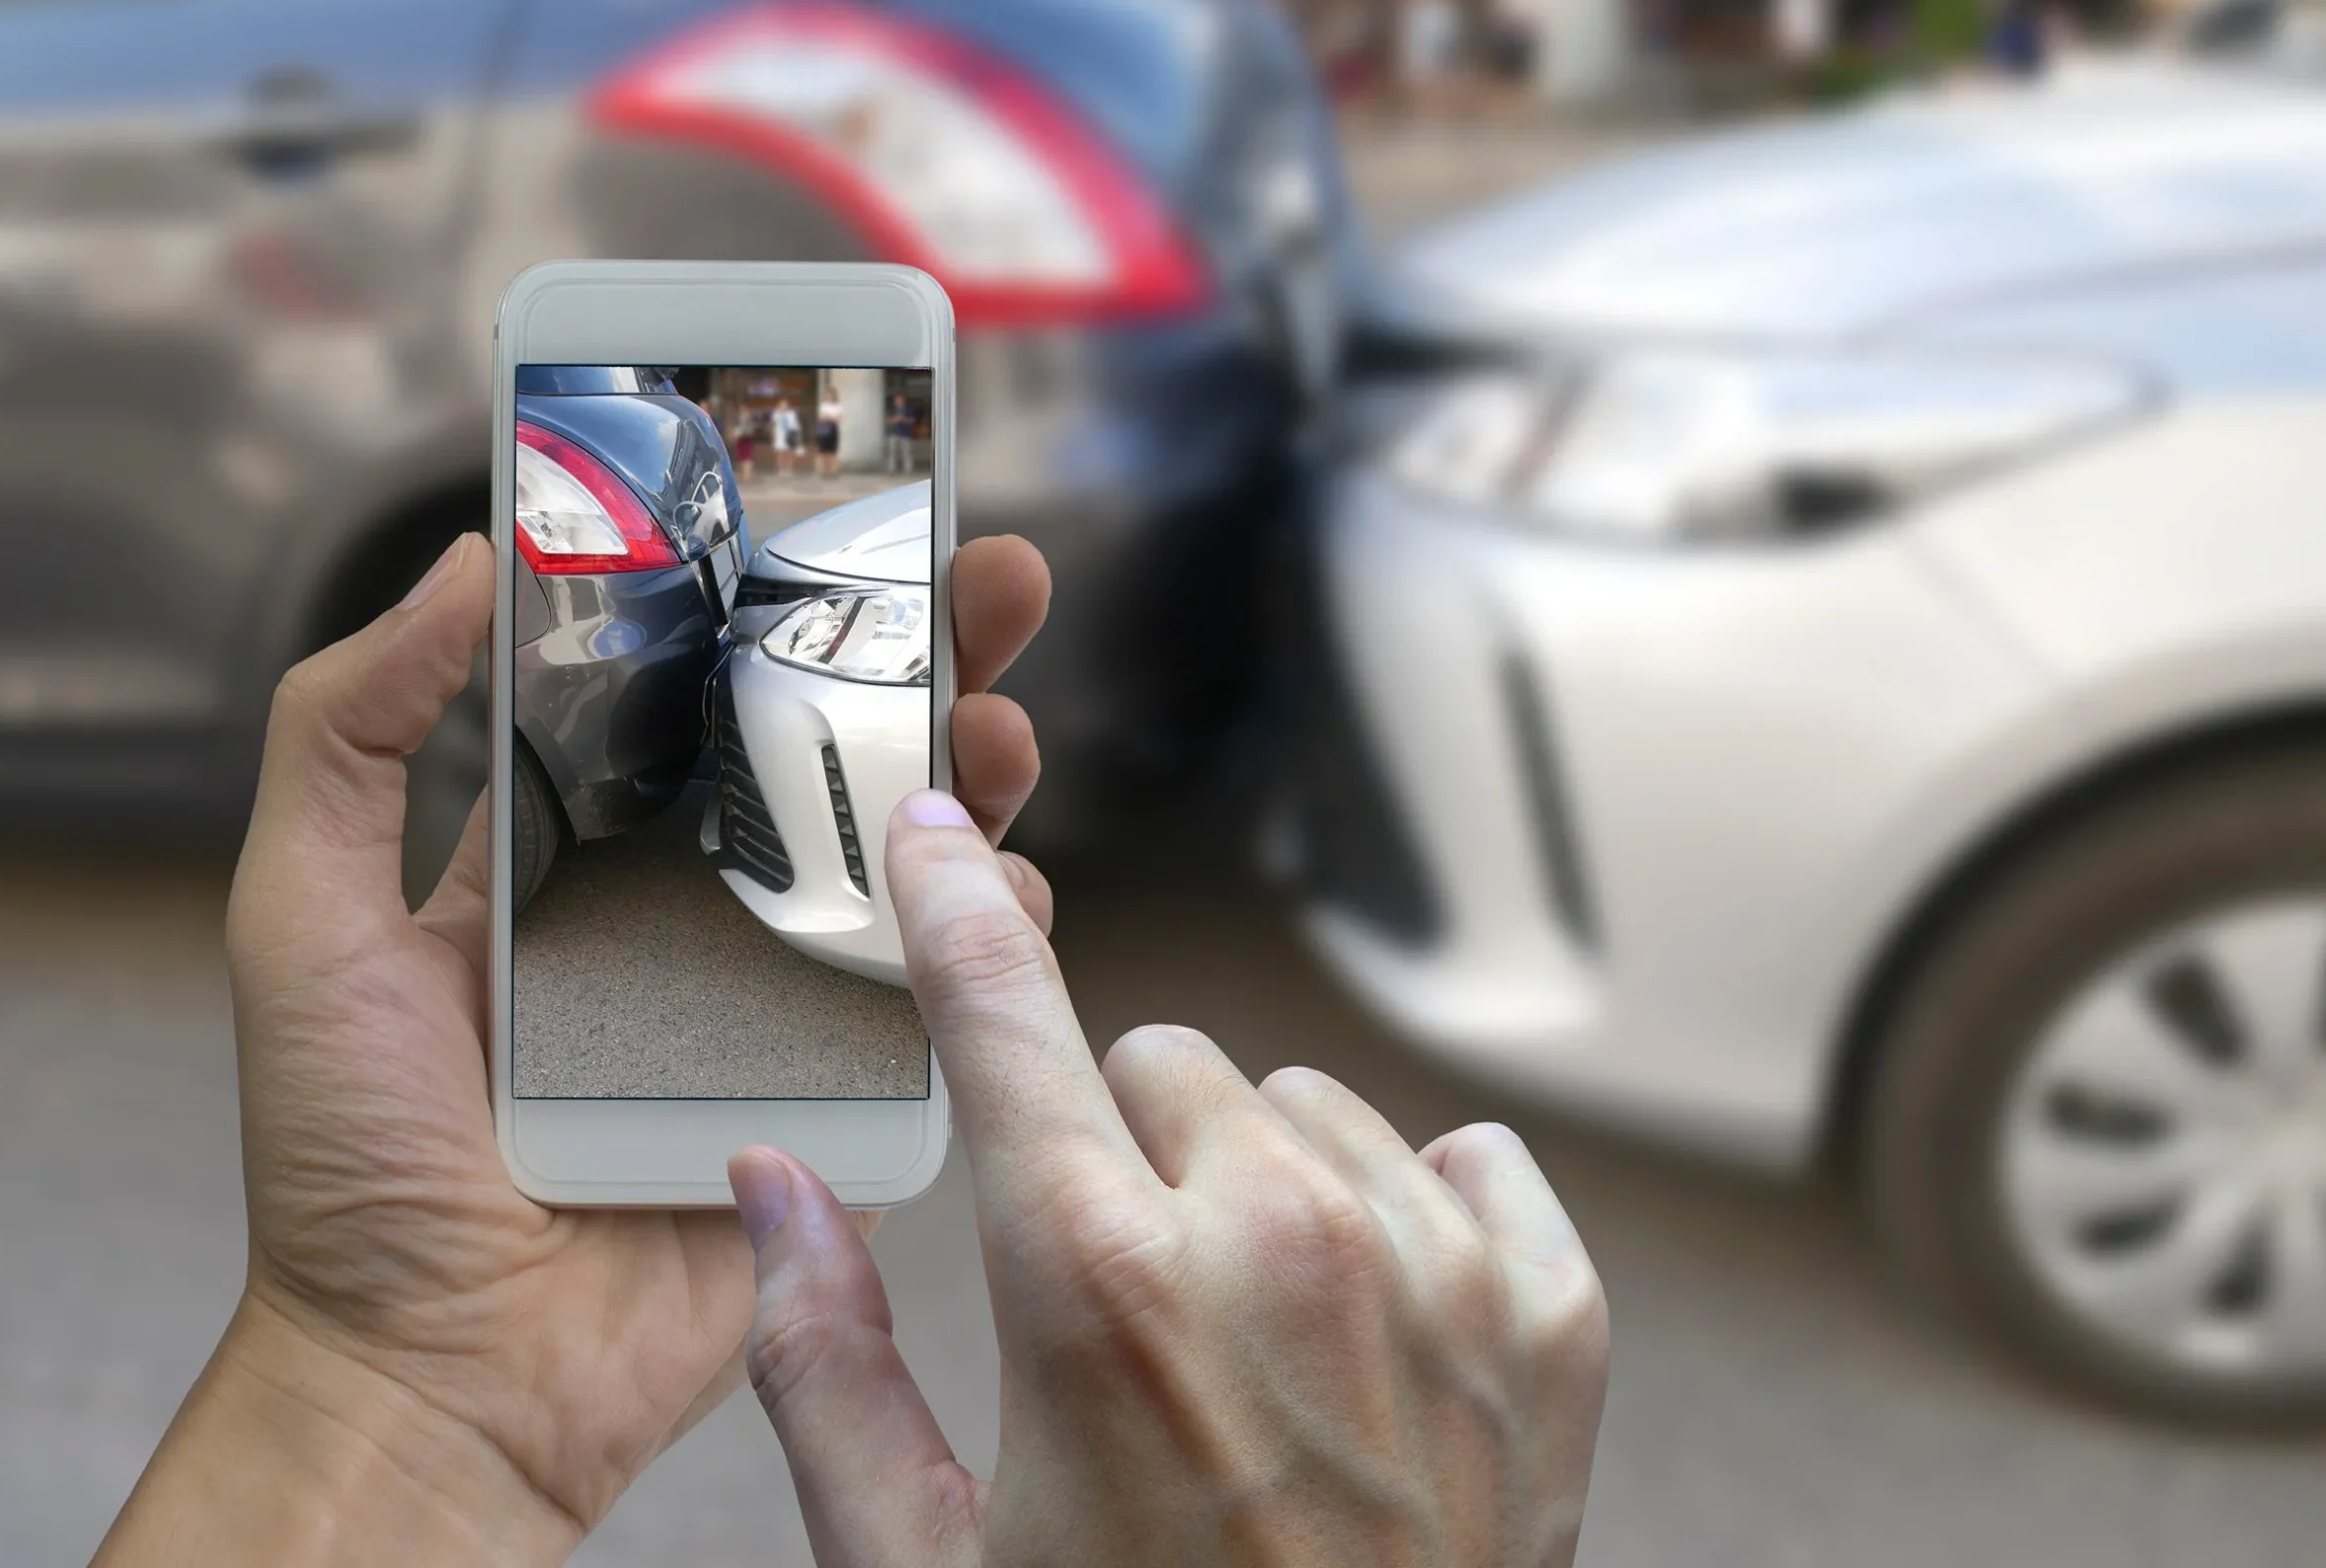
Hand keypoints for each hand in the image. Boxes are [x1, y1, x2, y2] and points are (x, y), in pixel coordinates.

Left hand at [96, 531, 1052, 1563]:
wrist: (441, 1376)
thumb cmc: (354, 1166)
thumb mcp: (304, 916)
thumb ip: (347, 731)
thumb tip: (464, 560)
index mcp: (584, 861)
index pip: (701, 703)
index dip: (777, 611)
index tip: (843, 523)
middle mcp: (697, 919)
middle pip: (837, 762)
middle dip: (924, 664)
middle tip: (989, 584)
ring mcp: (783, 1010)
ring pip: (914, 867)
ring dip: (977, 780)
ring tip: (998, 731)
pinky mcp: (848, 1102)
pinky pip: (946, 1004)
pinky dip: (992, 936)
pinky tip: (1001, 888)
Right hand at [732, 800, 1610, 1565]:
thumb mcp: (917, 1565)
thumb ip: (821, 1358)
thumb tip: (769, 1188)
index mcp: (1097, 1284)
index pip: (1004, 1015)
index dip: (952, 908)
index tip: (937, 831)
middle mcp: (1280, 1240)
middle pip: (1162, 1058)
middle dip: (1120, 1146)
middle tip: (1121, 1298)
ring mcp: (1435, 1271)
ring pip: (1308, 1106)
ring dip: (1263, 1186)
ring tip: (1250, 1346)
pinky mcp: (1556, 1314)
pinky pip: (1466, 1160)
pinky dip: (1417, 1224)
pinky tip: (1379, 1338)